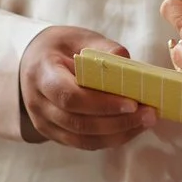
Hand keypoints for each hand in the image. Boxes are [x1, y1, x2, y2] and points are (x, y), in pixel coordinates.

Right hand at [19, 26, 156, 150]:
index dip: (102, 104)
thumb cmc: (59, 48)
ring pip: (83, 139)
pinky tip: (131, 128)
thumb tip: (127, 63)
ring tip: (145, 122)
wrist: (33, 63)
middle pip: (78, 123)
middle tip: (148, 114)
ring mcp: (44, 122)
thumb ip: (103, 49)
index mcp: (41, 74)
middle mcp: (38, 103)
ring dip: (118, 134)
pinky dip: (110, 138)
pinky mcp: (54, 134)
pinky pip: (84, 143)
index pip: (70, 96)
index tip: (131, 103)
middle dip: (117, 122)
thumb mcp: (78, 38)